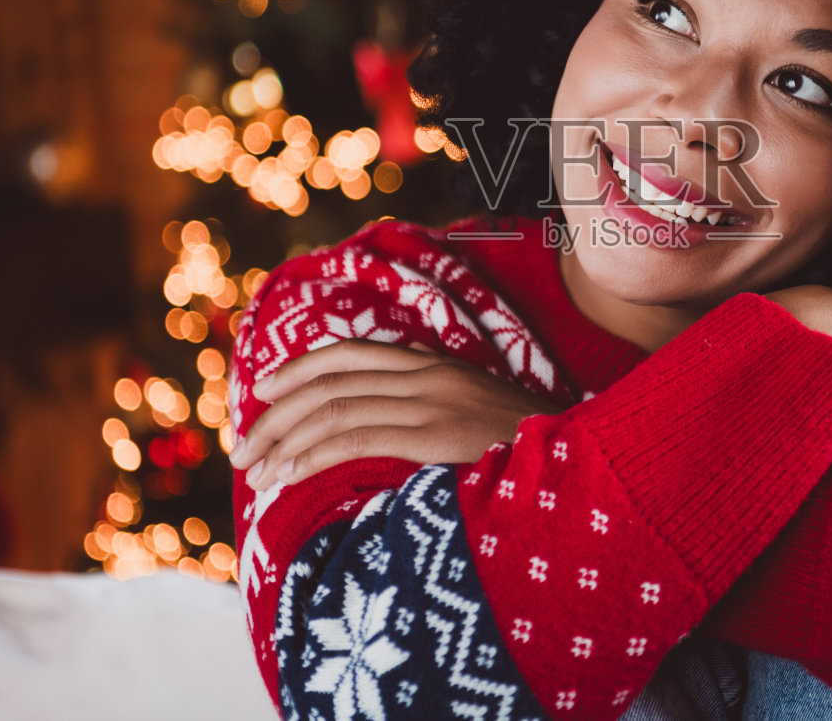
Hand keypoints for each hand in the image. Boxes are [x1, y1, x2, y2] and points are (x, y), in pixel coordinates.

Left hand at [230, 339, 562, 489]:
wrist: (589, 464)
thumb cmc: (531, 457)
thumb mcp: (478, 424)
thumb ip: (432, 419)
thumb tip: (385, 443)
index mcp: (439, 366)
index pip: (353, 354)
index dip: (299, 370)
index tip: (261, 394)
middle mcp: (431, 375)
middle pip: (331, 379)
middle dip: (276, 413)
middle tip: (242, 447)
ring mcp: (434, 402)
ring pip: (334, 408)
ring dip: (284, 439)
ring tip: (254, 470)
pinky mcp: (437, 434)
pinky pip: (356, 437)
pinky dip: (312, 456)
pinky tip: (287, 477)